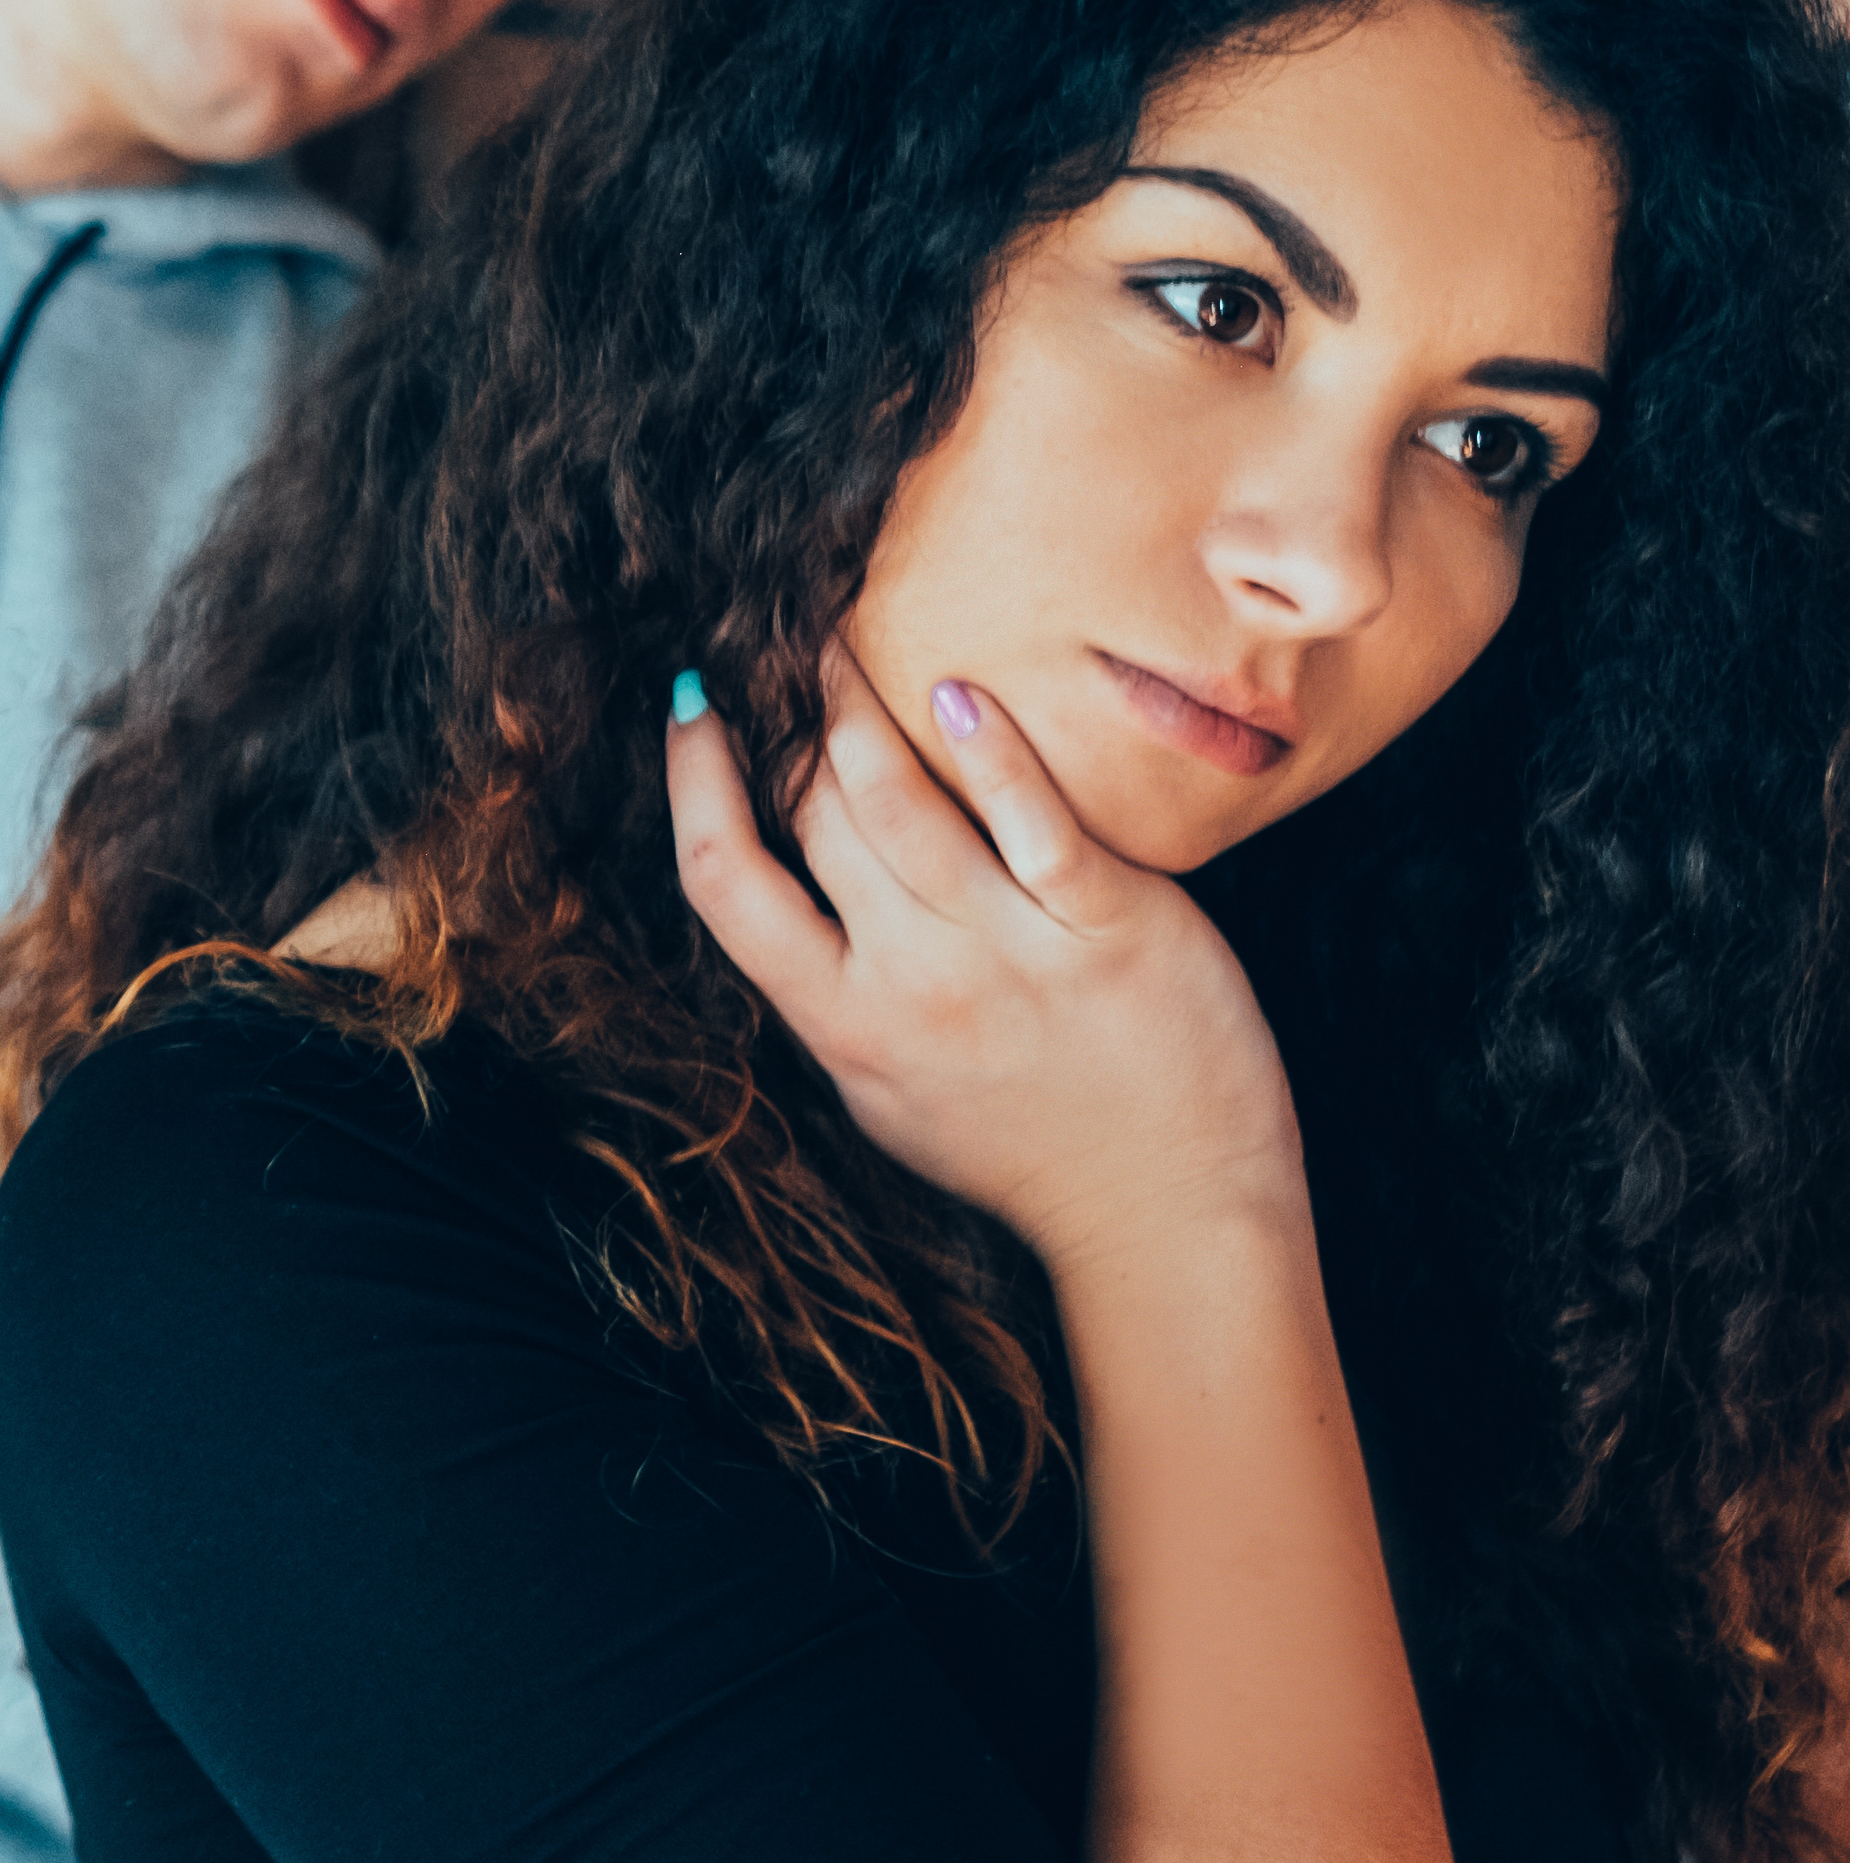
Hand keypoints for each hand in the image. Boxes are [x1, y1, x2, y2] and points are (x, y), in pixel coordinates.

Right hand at [670, 650, 1304, 1269]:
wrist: (1172, 1222)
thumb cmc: (1025, 1153)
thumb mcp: (885, 1092)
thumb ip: (831, 995)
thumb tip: (778, 886)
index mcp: (844, 1026)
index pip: (724, 881)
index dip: (692, 782)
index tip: (690, 709)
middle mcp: (914, 985)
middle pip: (816, 816)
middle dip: (788, 715)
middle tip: (789, 645)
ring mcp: (1012, 955)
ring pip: (899, 798)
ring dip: (858, 703)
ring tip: (851, 640)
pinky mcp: (1112, 928)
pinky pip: (1035, 819)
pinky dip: (989, 750)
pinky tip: (959, 692)